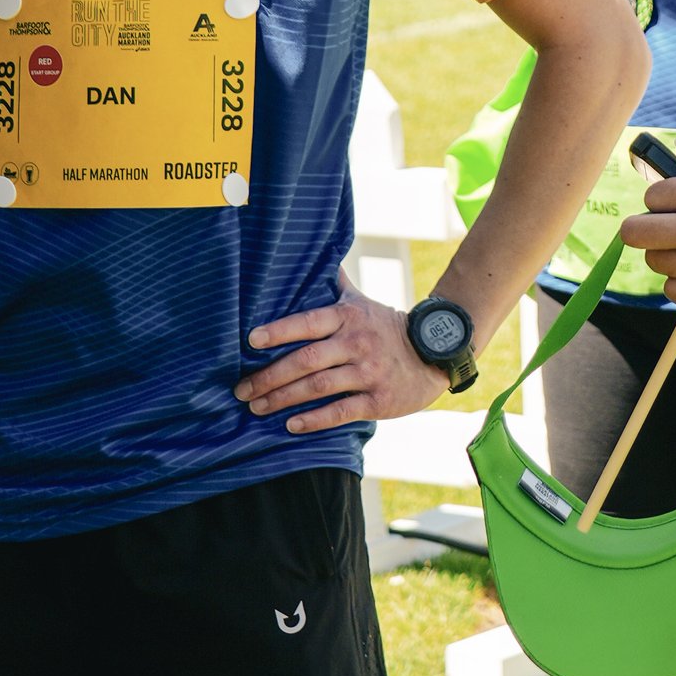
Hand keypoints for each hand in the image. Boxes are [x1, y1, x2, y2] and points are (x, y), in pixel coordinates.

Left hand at [238, 281, 454, 433]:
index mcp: (348, 317)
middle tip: (242, 389)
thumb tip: (313, 251)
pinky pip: (341, 411)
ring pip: (319, 387)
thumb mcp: (361, 302)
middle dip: (269, 376)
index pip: (308, 321)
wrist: (433, 355)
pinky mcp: (379, 400)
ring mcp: (369, 372)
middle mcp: (357, 343)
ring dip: (283, 399)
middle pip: (306, 359)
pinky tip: (291, 425)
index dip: (278, 331)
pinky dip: (314, 420)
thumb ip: (334, 283)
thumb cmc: (385, 328)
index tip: (250, 341)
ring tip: (256, 407)